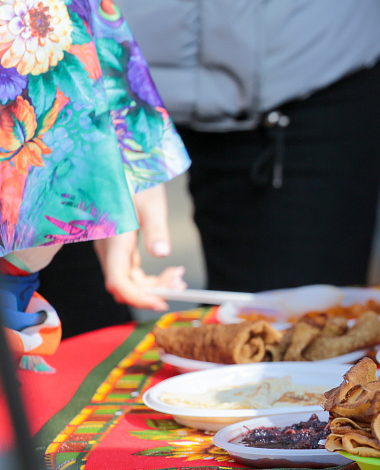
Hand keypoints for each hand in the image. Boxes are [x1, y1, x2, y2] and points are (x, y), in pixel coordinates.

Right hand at [94, 185, 186, 310]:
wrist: (121, 168)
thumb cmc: (135, 180)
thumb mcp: (151, 204)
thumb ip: (156, 230)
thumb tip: (162, 253)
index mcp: (113, 240)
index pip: (119, 282)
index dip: (139, 297)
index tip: (162, 302)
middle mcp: (108, 249)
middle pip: (126, 285)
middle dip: (153, 291)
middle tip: (180, 284)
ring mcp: (111, 249)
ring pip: (129, 280)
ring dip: (153, 285)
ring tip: (178, 277)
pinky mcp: (118, 247)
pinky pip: (131, 271)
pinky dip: (149, 276)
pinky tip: (169, 271)